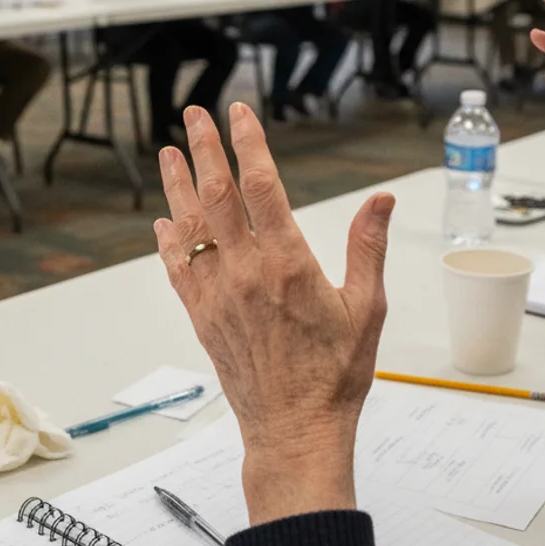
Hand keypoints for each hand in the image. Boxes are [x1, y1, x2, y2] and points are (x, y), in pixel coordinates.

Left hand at [155, 104, 393, 524]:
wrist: (295, 430)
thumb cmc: (335, 374)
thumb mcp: (367, 308)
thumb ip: (368, 247)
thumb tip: (381, 198)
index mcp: (288, 264)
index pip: (260, 187)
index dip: (247, 145)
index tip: (239, 115)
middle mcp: (245, 273)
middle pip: (216, 196)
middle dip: (203, 151)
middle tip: (194, 116)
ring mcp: (218, 296)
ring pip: (190, 228)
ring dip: (178, 187)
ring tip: (169, 153)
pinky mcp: (203, 319)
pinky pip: (178, 271)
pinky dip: (168, 243)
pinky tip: (163, 222)